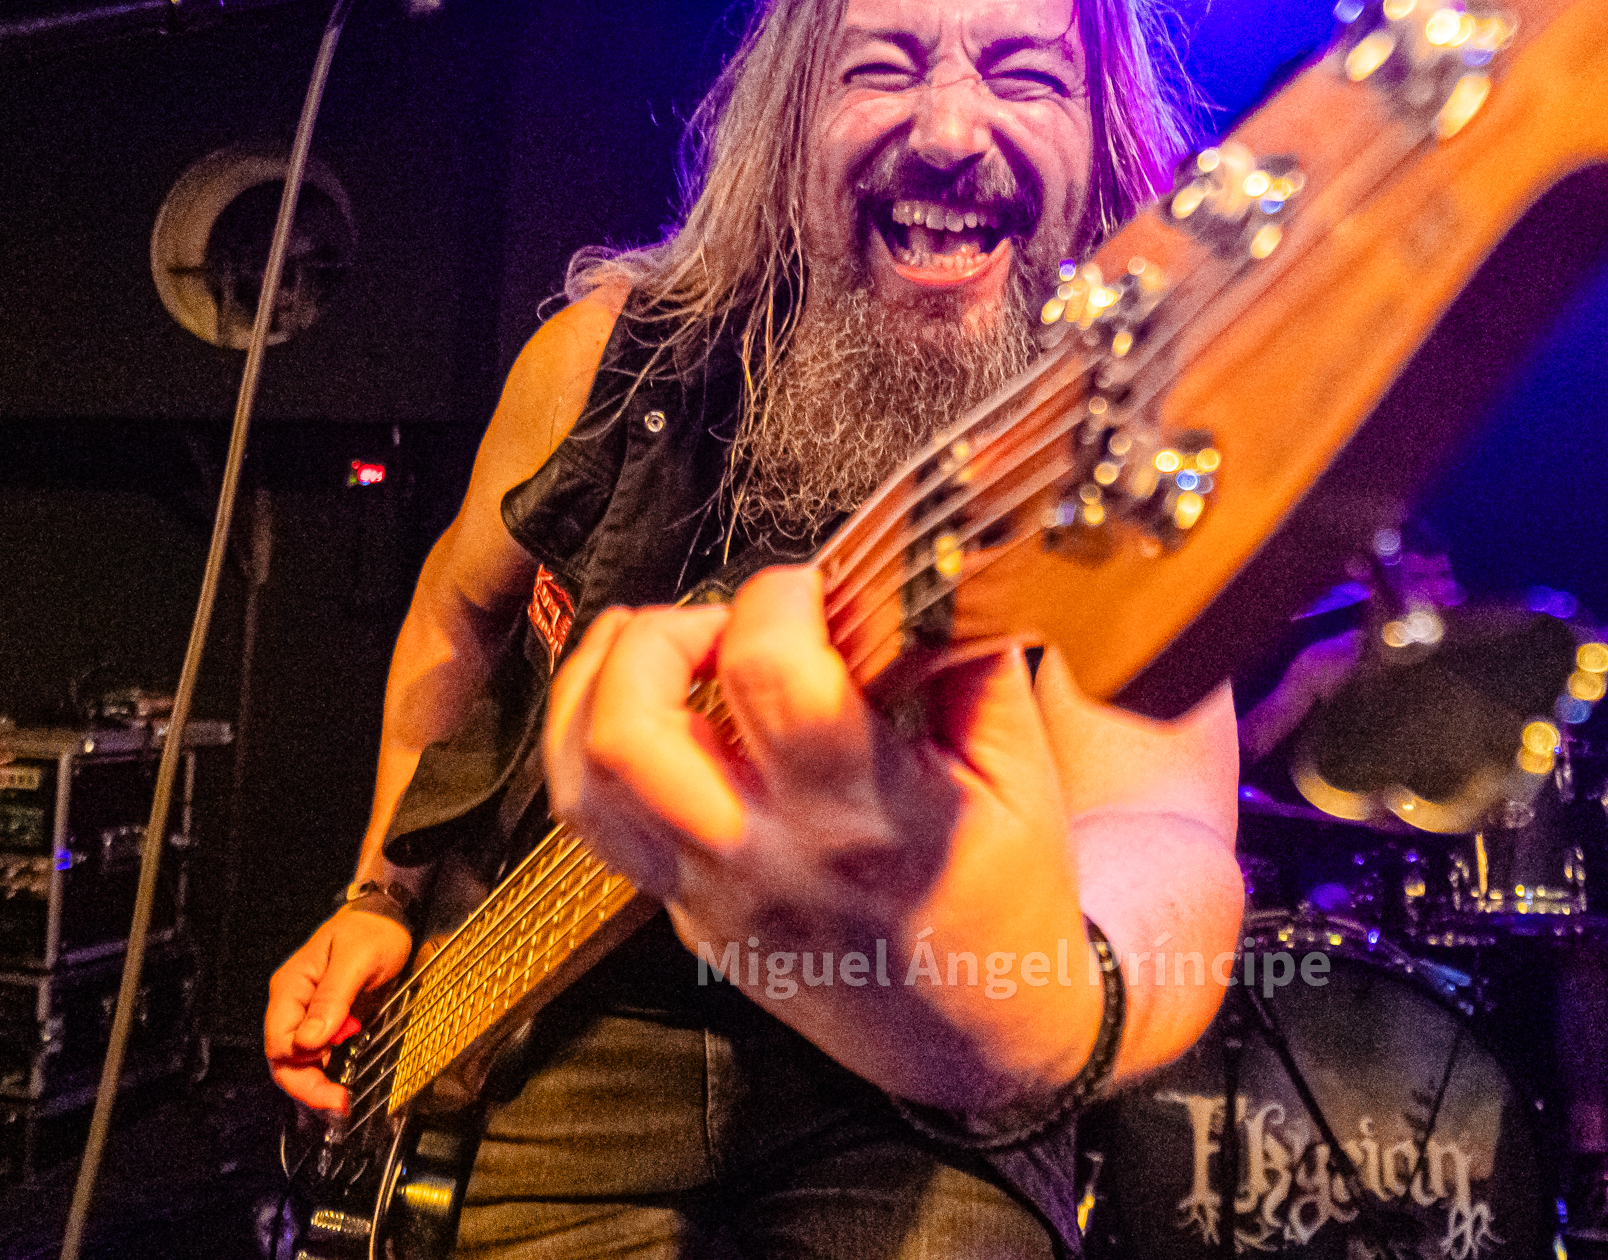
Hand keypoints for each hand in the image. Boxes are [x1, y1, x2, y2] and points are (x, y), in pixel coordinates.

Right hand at [265, 907, 412, 1111]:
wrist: (387, 917)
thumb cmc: (371, 932)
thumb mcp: (355, 960)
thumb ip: (332, 998)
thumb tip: (310, 1041)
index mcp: (291, 988)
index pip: (279, 1040)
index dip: (301, 1066)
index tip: (332, 1081)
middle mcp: (294, 1005)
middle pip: (285, 1057)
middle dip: (307, 1086)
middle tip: (339, 1104)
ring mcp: (309, 1014)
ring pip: (300, 1060)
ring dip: (317, 1084)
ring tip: (343, 1101)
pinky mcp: (329, 1020)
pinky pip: (319, 1053)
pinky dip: (329, 1072)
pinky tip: (345, 1084)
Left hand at [544, 565, 1096, 1106]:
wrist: (974, 1040)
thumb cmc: (1005, 900)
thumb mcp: (1021, 774)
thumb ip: (969, 660)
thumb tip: (926, 566)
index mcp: (868, 818)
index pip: (772, 676)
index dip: (779, 597)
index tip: (818, 588)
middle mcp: (770, 859)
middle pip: (635, 730)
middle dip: (661, 634)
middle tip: (725, 622)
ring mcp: (712, 896)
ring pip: (586, 778)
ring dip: (605, 681)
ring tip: (669, 649)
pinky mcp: (684, 915)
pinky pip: (594, 822)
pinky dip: (588, 739)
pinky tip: (638, 700)